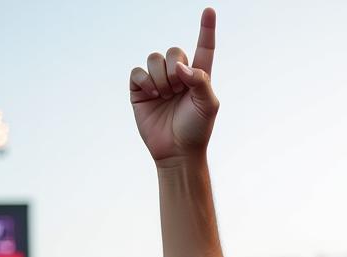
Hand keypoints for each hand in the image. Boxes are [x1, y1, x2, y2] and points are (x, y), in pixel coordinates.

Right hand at [129, 8, 219, 163]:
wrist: (177, 153)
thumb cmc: (197, 130)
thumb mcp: (209, 106)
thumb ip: (201, 80)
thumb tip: (180, 66)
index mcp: (198, 77)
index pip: (204, 48)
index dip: (206, 30)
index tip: (209, 10)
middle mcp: (177, 76)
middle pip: (172, 50)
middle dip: (174, 68)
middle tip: (178, 91)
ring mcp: (158, 82)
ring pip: (153, 58)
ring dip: (160, 77)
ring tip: (165, 96)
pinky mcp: (140, 90)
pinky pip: (137, 72)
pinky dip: (145, 81)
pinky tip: (152, 94)